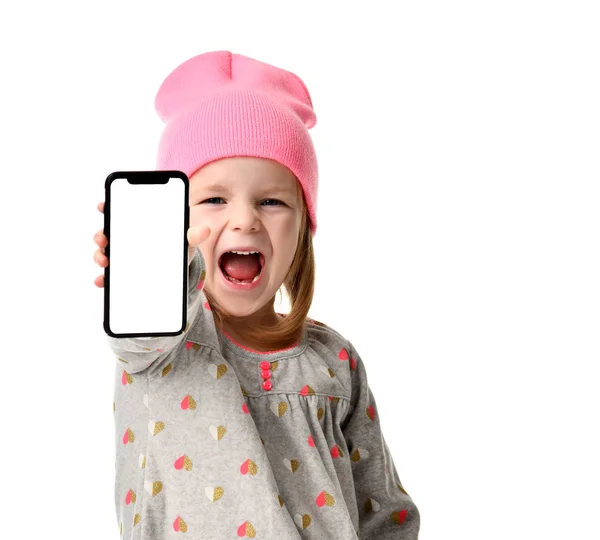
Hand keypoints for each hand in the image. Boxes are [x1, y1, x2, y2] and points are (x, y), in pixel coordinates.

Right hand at [93, 202, 210, 287]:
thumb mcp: (185, 241)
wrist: (178, 269)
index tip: (103, 206)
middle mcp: (126, 238)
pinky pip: (110, 274)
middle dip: (101, 234)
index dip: (109, 206)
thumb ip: (193, 235)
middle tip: (103, 238)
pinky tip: (104, 281)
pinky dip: (104, 278)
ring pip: (105, 252)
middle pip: (108, 232)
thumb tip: (206, 230)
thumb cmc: (179, 247)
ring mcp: (123, 255)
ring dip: (100, 255)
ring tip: (104, 260)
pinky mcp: (123, 273)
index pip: (120, 212)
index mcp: (140, 225)